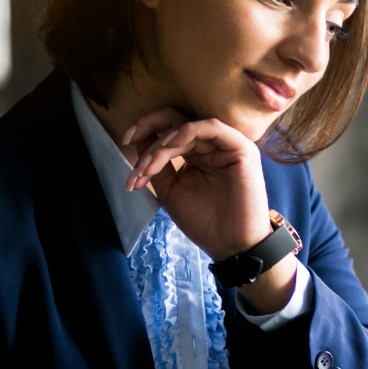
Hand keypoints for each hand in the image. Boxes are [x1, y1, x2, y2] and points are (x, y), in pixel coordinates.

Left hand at [121, 109, 272, 260]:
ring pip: (188, 128)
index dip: (146, 129)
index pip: (170, 129)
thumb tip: (139, 140)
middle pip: (176, 122)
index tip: (126, 141)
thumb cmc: (203, 222)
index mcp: (197, 154)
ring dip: (163, 144)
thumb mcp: (170, 190)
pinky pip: (212, 128)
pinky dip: (188, 131)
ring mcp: (227, 145)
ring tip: (149, 167)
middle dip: (150, 136)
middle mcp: (211, 146)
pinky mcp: (241, 148)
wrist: (230, 246)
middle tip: (135, 158)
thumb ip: (158, 165)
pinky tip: (171, 145)